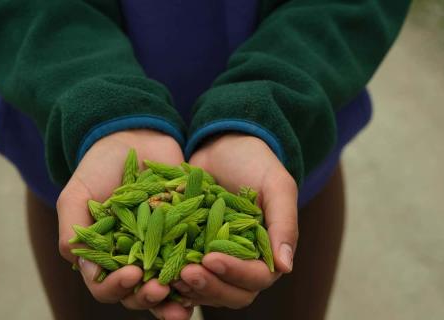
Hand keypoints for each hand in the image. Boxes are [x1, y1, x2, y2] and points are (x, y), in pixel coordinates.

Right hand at [57, 129, 192, 319]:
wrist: (136, 139)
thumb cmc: (100, 167)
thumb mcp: (78, 194)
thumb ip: (73, 229)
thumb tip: (77, 262)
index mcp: (105, 256)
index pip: (106, 287)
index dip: (116, 287)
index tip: (132, 274)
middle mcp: (134, 258)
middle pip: (139, 293)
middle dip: (149, 298)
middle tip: (161, 290)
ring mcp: (162, 248)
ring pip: (168, 285)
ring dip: (177, 297)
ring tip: (188, 300)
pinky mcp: (187, 234)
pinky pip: (194, 258)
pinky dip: (200, 269)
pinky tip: (209, 272)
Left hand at [177, 133, 298, 307]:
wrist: (222, 146)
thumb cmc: (255, 162)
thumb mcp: (276, 185)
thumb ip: (284, 223)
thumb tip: (286, 267)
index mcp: (267, 251)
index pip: (257, 277)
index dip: (236, 273)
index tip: (211, 258)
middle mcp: (243, 261)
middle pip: (232, 293)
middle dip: (210, 286)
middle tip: (186, 272)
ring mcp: (217, 258)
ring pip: (207, 289)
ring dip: (190, 287)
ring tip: (168, 275)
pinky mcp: (193, 251)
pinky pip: (184, 274)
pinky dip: (173, 277)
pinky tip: (157, 272)